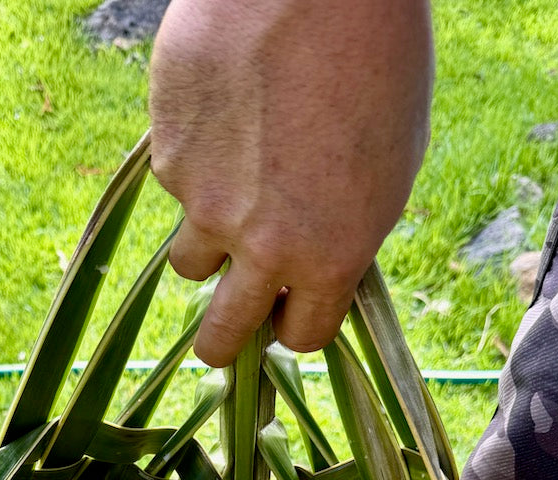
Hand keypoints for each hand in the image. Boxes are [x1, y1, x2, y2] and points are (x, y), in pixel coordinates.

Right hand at [149, 0, 433, 365]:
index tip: (288, 316)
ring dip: (207, 241)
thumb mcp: (391, 161)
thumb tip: (316, 261)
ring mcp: (204, 205)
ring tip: (232, 188)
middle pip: (222, 335)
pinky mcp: (165, 157)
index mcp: (331, 256)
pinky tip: (225, 114)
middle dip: (223, 344)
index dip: (295, 327)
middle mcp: (262, 246)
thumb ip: (347, 228)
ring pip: (189, 260)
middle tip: (220, 340)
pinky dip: (196, 163)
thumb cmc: (377, 58)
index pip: (300, 336)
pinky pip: (176, 182)